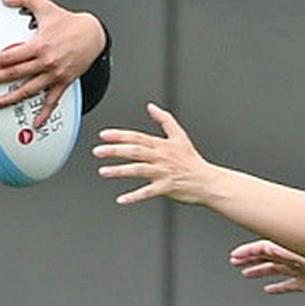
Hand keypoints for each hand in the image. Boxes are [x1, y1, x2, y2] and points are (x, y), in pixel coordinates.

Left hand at [0, 0, 103, 126]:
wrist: (94, 34)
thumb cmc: (69, 23)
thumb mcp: (46, 7)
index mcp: (39, 45)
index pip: (10, 56)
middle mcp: (46, 62)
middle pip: (15, 74)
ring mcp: (55, 74)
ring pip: (29, 90)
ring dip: (10, 99)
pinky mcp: (63, 82)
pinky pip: (52, 101)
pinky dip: (44, 113)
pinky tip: (35, 122)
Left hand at [93, 102, 216, 205]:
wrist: (207, 181)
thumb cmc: (191, 160)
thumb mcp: (180, 136)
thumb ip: (165, 119)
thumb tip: (151, 106)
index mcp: (162, 145)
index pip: (137, 137)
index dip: (120, 135)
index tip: (103, 135)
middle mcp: (161, 157)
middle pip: (135, 151)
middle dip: (115, 150)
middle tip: (97, 151)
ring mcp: (163, 172)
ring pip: (138, 170)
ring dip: (120, 171)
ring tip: (103, 171)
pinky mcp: (166, 188)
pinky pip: (148, 192)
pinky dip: (134, 196)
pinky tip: (121, 199)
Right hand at [230, 239, 304, 301]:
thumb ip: (289, 253)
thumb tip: (269, 247)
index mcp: (296, 249)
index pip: (266, 247)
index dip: (250, 251)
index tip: (236, 255)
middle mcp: (298, 258)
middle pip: (268, 257)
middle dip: (251, 258)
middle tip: (235, 261)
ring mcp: (303, 271)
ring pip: (276, 270)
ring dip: (261, 271)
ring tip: (246, 274)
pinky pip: (289, 285)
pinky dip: (278, 287)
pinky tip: (269, 289)